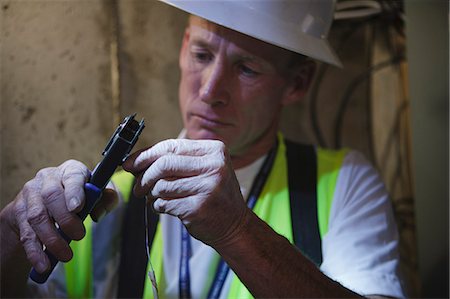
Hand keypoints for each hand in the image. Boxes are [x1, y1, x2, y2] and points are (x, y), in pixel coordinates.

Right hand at [1, 160, 117, 273]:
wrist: (46, 202)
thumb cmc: (79, 196)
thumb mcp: (97, 194)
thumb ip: (106, 199)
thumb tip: (100, 211)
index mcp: (70, 170)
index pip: (72, 176)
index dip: (74, 191)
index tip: (78, 207)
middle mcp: (47, 178)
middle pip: (51, 196)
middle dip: (65, 219)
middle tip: (80, 236)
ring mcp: (30, 194)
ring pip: (37, 216)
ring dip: (51, 239)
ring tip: (66, 256)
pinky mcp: (18, 211)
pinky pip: (26, 233)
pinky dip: (35, 251)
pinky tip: (43, 264)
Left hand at [123, 139, 248, 246]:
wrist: (235, 225)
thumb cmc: (214, 195)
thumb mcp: (203, 170)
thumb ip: (175, 161)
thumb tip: (135, 162)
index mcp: (215, 150)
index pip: (172, 146)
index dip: (146, 154)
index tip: (130, 163)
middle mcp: (214, 166)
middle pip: (164, 164)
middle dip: (145, 176)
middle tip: (138, 186)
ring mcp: (208, 187)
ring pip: (162, 185)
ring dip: (152, 193)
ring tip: (155, 197)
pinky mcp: (198, 208)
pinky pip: (165, 203)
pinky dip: (158, 206)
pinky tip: (165, 207)